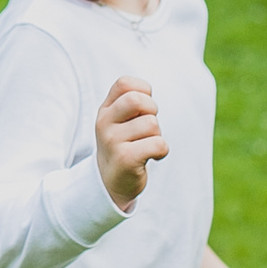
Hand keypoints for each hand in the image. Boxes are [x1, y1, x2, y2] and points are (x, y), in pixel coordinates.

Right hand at [95, 75, 167, 210]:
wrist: (109, 183)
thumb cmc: (122, 146)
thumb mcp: (118, 121)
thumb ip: (129, 103)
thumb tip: (146, 92)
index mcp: (105, 110)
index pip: (124, 84)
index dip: (143, 91)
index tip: (142, 109)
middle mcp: (104, 123)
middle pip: (136, 100)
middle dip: (152, 110)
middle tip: (149, 126)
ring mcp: (112, 141)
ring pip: (151, 124)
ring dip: (157, 134)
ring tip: (147, 145)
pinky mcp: (125, 159)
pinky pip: (158, 144)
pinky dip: (162, 150)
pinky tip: (152, 156)